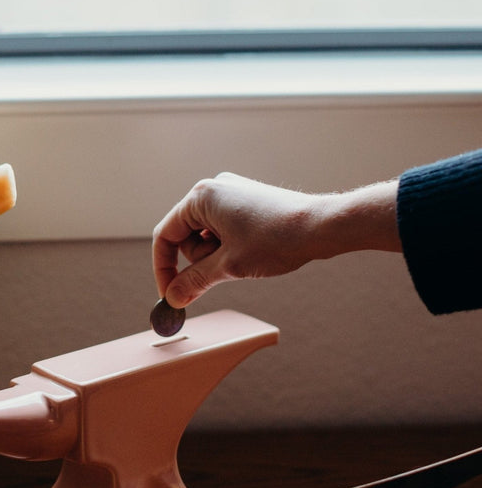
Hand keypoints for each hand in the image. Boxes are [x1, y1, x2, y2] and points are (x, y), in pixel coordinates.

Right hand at [152, 172, 399, 307]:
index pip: (165, 236)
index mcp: (201, 198)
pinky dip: (229, 248)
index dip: (164, 269)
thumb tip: (173, 298)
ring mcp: (230, 194)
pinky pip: (222, 230)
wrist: (322, 226)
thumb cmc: (277, 239)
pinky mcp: (245, 202)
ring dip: (216, 257)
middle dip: (198, 262)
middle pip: (184, 237)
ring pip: (204, 237)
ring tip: (243, 260)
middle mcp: (212, 190)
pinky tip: (251, 253)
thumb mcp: (229, 267)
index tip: (170, 295)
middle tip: (221, 275)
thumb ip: (194, 282)